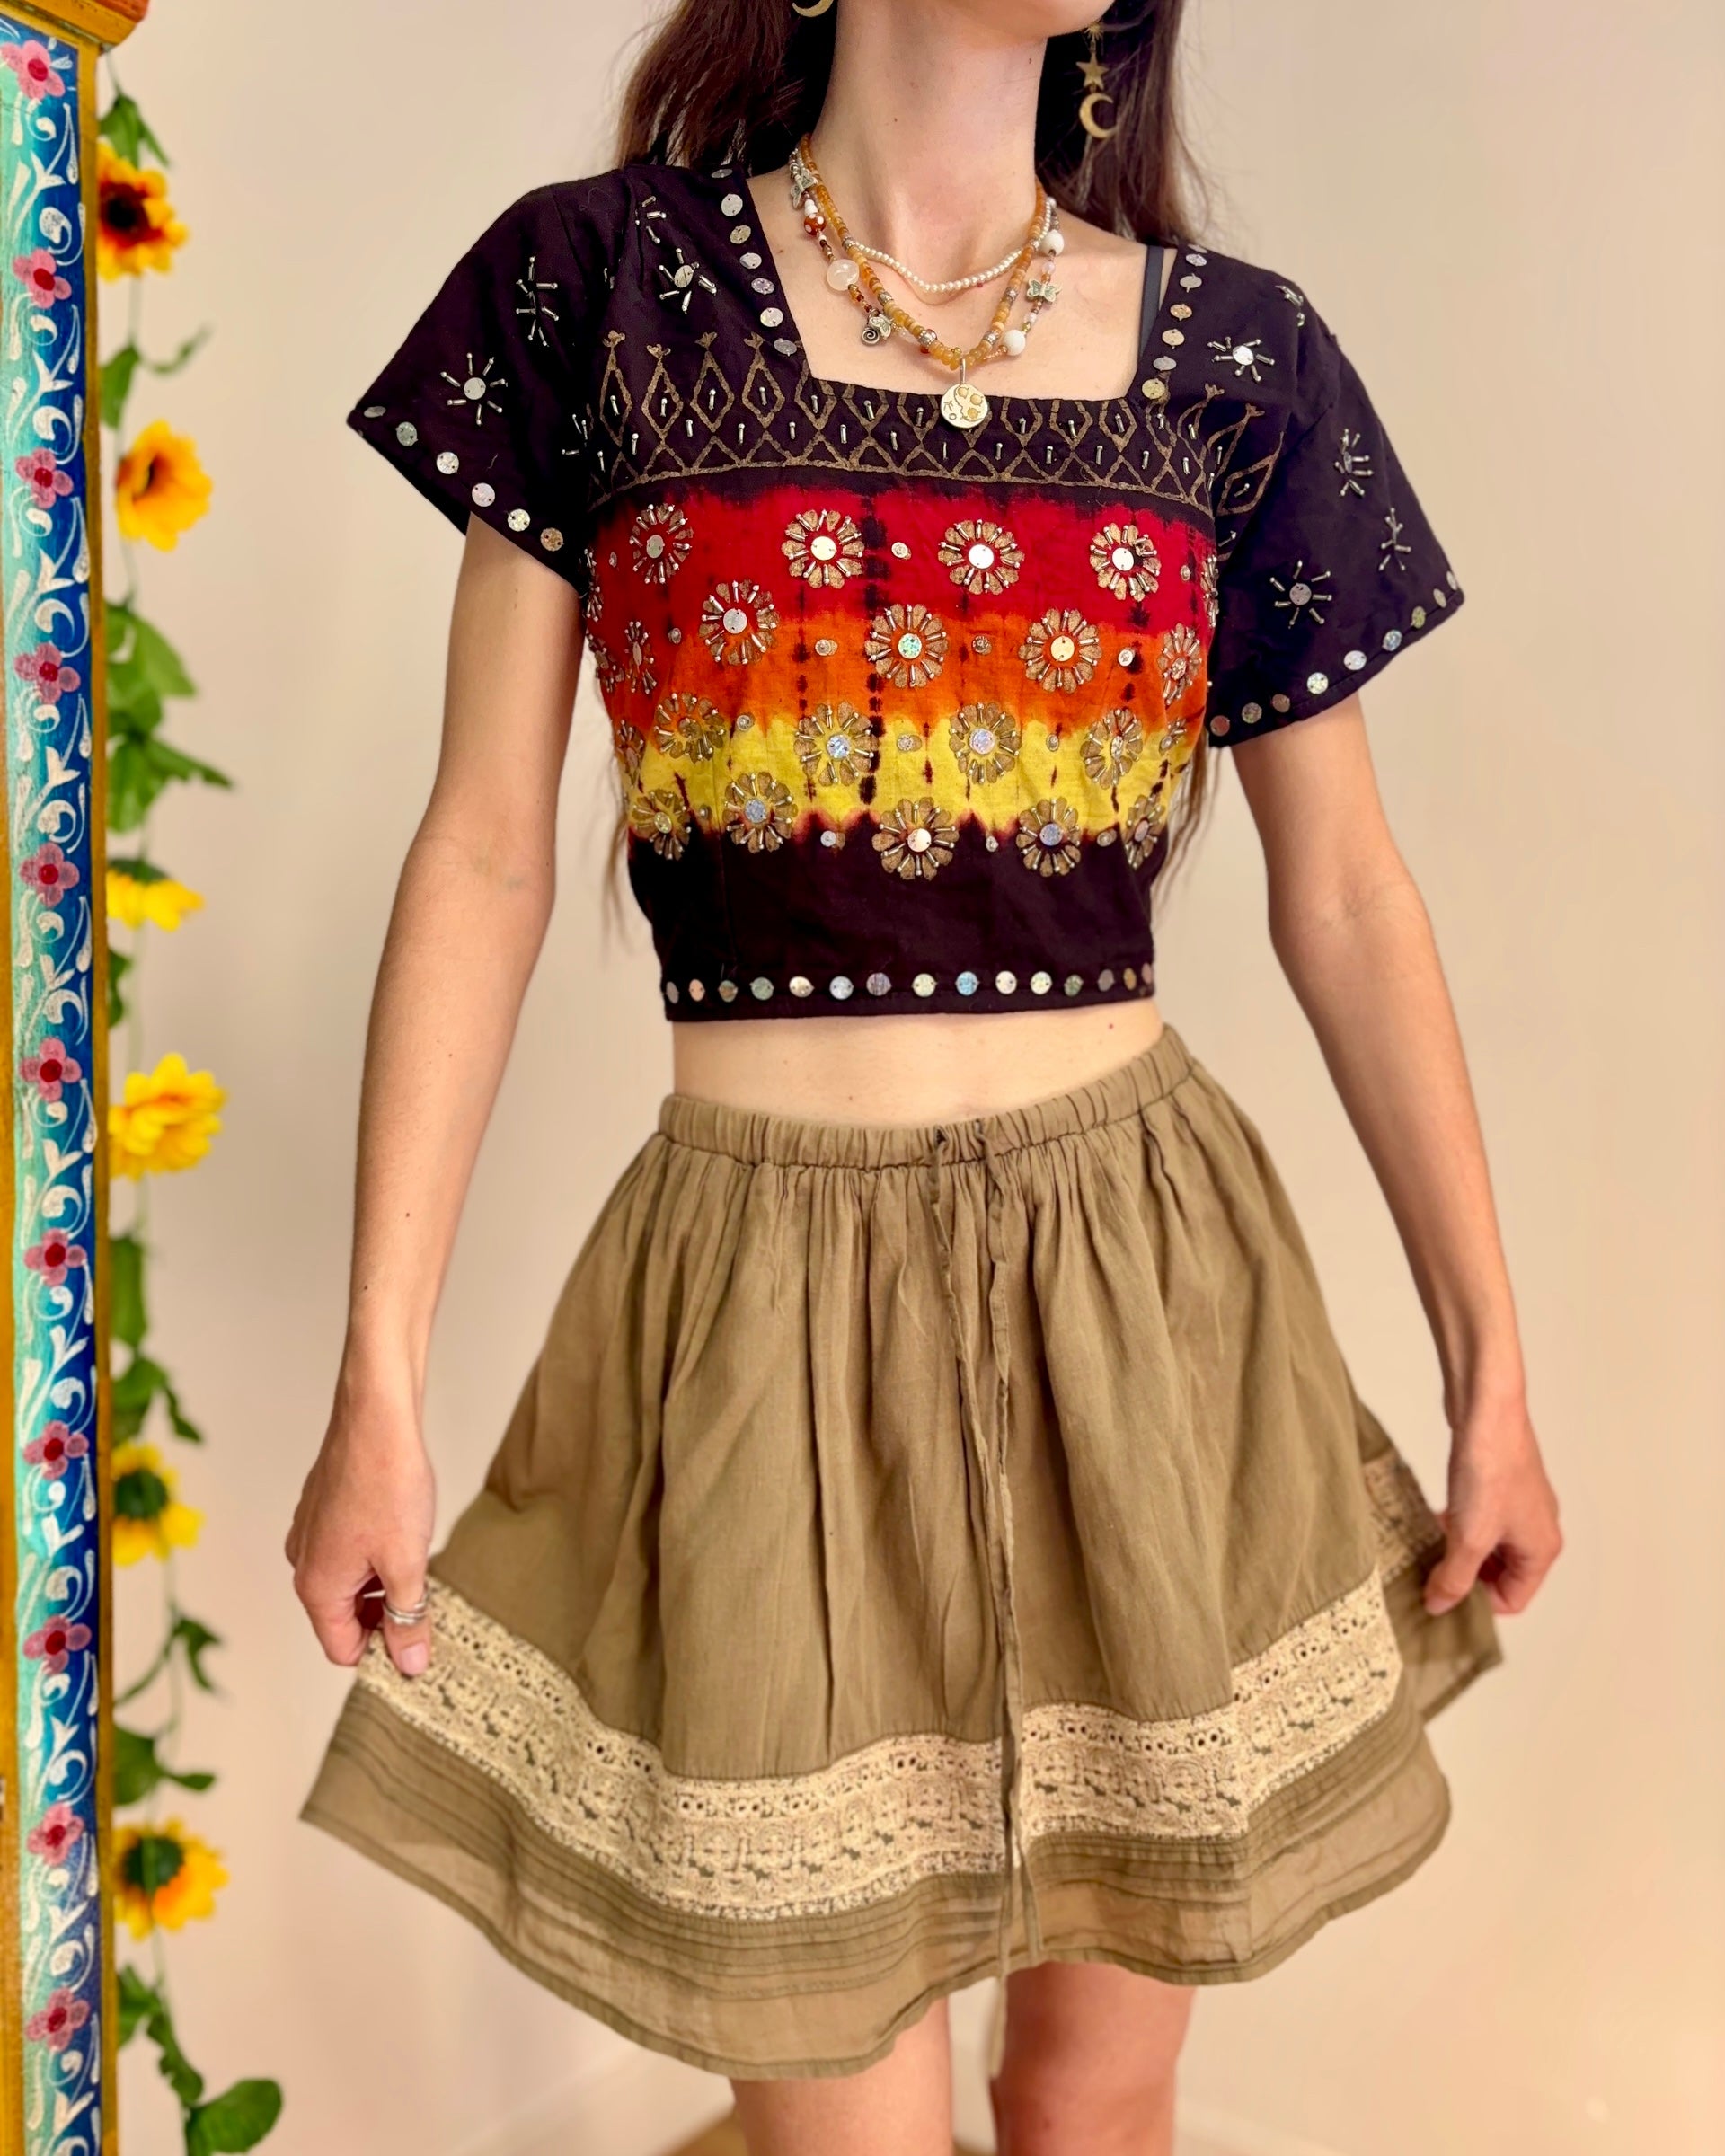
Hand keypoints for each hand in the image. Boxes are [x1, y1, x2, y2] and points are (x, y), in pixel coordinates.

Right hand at [286, 1369, 436, 1678]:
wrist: (376, 1415)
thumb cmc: (387, 1482)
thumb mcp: (407, 1564)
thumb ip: (407, 1619)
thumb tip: (409, 1664)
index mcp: (316, 1586)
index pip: (343, 1649)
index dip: (383, 1652)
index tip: (419, 1640)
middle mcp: (304, 1563)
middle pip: (344, 1617)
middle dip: (385, 1615)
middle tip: (428, 1596)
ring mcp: (312, 1533)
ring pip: (349, 1582)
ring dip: (383, 1582)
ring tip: (418, 1556)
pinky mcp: (325, 1509)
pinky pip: (349, 1551)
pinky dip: (376, 1553)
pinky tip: (404, 1530)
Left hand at [1424, 1395, 1561, 1617]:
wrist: (1487, 1409)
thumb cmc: (1491, 1468)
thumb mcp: (1469, 1536)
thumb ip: (1454, 1577)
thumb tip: (1439, 1607)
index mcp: (1542, 1549)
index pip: (1513, 1600)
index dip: (1476, 1603)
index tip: (1441, 1595)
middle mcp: (1537, 1528)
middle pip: (1501, 1574)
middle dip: (1466, 1575)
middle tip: (1431, 1571)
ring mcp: (1520, 1504)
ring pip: (1488, 1545)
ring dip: (1459, 1549)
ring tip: (1430, 1544)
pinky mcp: (1500, 1483)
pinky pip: (1480, 1518)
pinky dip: (1459, 1524)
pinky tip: (1436, 1516)